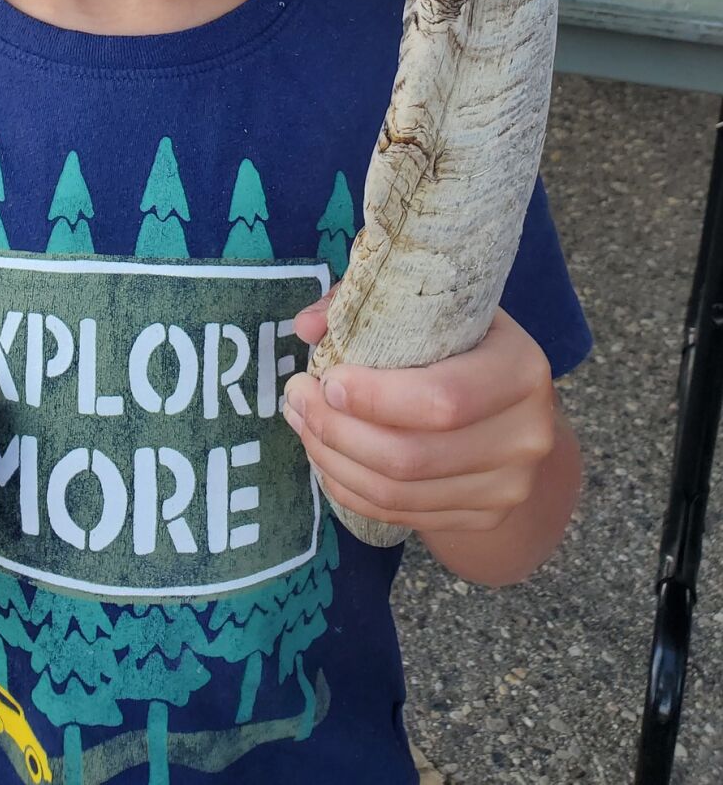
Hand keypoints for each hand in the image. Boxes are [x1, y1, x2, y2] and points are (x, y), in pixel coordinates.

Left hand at [284, 299, 555, 534]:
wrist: (517, 410)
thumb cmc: (465, 345)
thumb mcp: (434, 310)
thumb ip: (371, 305)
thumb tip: (308, 327)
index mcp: (520, 369)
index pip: (443, 399)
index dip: (375, 397)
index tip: (327, 379)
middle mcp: (526, 434)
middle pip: (412, 455)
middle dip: (337, 429)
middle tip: (296, 398)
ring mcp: (508, 485)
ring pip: (399, 490)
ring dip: (334, 460)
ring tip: (301, 424)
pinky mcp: (485, 516)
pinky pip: (402, 513)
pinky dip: (351, 488)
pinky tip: (326, 459)